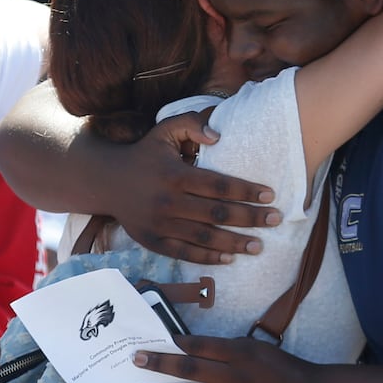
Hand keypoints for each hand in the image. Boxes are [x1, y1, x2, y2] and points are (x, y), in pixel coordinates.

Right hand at [106, 112, 279, 264]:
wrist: (106, 181)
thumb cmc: (145, 154)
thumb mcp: (165, 130)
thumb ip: (192, 124)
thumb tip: (219, 137)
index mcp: (175, 175)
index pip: (219, 185)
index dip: (247, 191)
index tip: (270, 195)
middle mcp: (168, 202)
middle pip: (217, 214)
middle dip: (250, 218)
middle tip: (275, 220)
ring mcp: (159, 225)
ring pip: (204, 237)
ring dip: (234, 243)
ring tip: (259, 246)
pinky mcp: (152, 242)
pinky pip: (184, 253)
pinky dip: (208, 258)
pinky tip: (229, 258)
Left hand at [133, 334, 310, 382]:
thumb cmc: (277, 368)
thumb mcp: (254, 348)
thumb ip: (224, 349)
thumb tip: (188, 348)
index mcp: (240, 353)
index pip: (201, 345)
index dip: (175, 343)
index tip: (154, 340)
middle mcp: (234, 377)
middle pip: (191, 369)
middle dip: (160, 364)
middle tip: (136, 360)